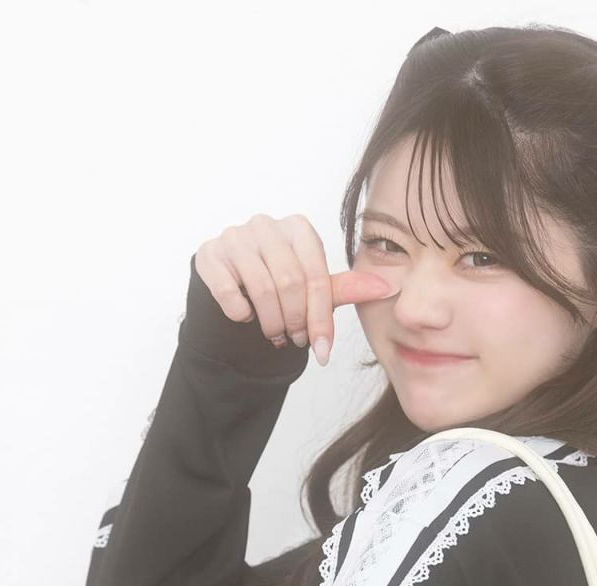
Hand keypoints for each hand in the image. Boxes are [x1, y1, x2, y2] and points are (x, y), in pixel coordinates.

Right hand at [194, 213, 397, 360]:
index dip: (320, 318)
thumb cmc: (279, 289)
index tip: (322, 350)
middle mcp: (266, 225)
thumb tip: (386, 287)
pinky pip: (229, 291)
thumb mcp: (313, 290)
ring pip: (261, 288)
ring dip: (271, 322)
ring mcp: (235, 236)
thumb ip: (345, 289)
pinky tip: (245, 317)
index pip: (316, 276)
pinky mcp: (209, 254)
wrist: (232, 290)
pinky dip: (240, 313)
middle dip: (295, 321)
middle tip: (295, 340)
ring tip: (274, 334)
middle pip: (290, 282)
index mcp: (298, 228)